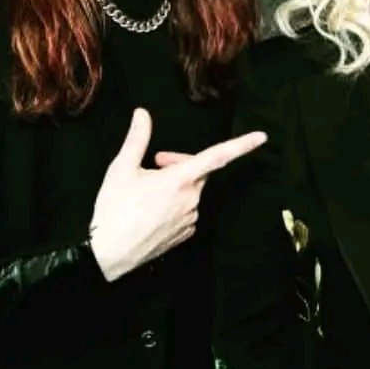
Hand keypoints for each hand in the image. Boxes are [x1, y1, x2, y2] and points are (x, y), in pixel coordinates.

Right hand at [89, 108, 265, 280]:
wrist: (107, 255)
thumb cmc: (114, 209)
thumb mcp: (121, 169)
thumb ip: (137, 138)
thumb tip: (142, 113)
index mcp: (180, 180)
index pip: (218, 156)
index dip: (241, 145)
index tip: (262, 137)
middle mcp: (192, 199)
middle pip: (197, 171)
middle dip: (180, 163)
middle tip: (155, 162)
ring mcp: (191, 219)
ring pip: (191, 192)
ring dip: (176, 185)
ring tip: (147, 190)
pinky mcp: (186, 235)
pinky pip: (187, 211)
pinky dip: (174, 204)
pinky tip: (152, 209)